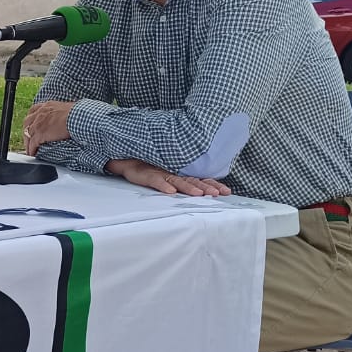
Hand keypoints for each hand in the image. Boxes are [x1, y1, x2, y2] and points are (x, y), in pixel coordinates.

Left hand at [23, 100, 74, 155]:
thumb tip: (62, 119)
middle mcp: (40, 113)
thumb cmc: (77, 113)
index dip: (31, 119)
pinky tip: (32, 153)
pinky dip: (31, 149)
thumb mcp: (65, 109)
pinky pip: (32, 143)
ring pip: (28, 134)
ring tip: (29, 149)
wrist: (77, 117)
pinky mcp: (40, 133)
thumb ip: (59, 113)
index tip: (31, 124)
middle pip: (27, 123)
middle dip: (27, 131)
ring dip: (27, 142)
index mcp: (47, 106)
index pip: (33, 111)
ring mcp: (38, 123)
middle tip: (28, 138)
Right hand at [110, 159, 230, 196]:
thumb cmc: (146, 165)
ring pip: (177, 180)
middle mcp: (172, 171)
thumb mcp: (165, 174)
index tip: (226, 191)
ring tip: (199, 194)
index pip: (199, 179)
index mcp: (179, 173)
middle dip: (206, 187)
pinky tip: (171, 191)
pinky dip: (163, 185)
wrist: (124, 157)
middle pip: (192, 180)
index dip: (212, 184)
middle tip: (217, 194)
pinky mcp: (145, 174)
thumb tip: (202, 190)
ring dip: (188, 187)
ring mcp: (159, 172)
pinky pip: (155, 181)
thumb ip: (181, 180)